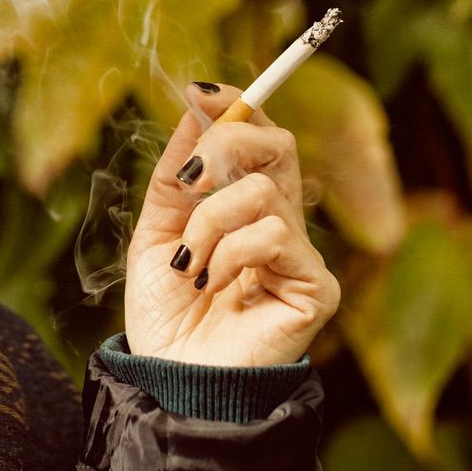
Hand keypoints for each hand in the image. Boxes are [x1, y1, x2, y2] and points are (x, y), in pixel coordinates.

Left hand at [123, 82, 339, 366]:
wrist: (170, 379)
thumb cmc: (165, 314)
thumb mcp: (156, 230)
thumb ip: (177, 172)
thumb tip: (198, 103)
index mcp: (246, 206)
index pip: (261, 137)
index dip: (239, 104)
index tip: (199, 90)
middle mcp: (281, 223)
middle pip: (279, 144)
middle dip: (226, 145)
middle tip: (188, 184)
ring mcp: (301, 254)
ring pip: (261, 190)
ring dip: (207, 222)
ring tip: (190, 265)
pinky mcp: (315, 287)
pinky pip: (273, 233)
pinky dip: (228, 253)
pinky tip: (213, 285)